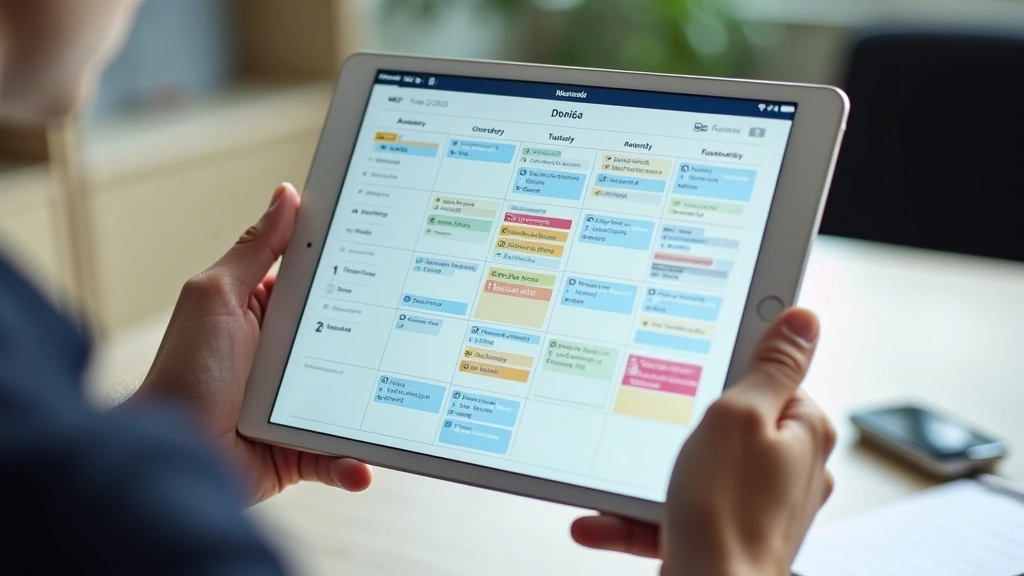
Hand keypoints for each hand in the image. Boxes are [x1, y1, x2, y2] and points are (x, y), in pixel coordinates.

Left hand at [129, 183, 372, 503]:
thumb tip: (285, 196)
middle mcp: (285, 358)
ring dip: (375, 406)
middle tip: (414, 328)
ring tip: (401, 404)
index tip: (396, 251)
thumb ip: (254, 249)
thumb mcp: (217, 296)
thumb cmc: (184, 373)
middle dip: (380, 338)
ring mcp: (295, 404)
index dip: (354, 267)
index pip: (319, 283)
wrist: (174, 454)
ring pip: (353, 399)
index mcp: (266, 314)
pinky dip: (353, 463)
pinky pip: (337, 454)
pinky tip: (363, 466)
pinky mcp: (299, 449)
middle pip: (348, 339)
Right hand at [572, 308, 834, 575]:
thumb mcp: (739, 417)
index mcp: (803, 432)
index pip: (770, 376)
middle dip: (675, 426)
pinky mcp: (723, 534)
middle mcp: (787, 469)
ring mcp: (755, 505)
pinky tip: (600, 519)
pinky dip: (637, 514)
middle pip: (728, 422)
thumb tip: (800, 319)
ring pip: (694, 469)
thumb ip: (768, 367)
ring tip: (608, 479)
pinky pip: (675, 512)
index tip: (693, 354)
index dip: (726, 366)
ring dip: (645, 476)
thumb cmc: (727, 516)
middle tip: (646, 420)